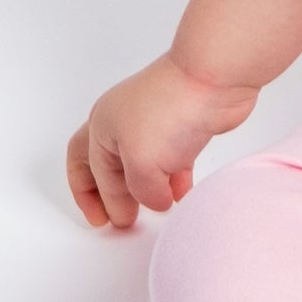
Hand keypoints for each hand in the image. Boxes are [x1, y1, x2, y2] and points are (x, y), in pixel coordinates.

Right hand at [66, 56, 259, 230]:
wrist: (213, 79)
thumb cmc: (167, 112)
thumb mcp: (141, 165)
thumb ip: (141, 192)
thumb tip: (157, 202)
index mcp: (101, 126)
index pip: (87, 169)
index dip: (90, 197)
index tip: (101, 221)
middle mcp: (123, 121)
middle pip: (107, 163)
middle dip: (112, 193)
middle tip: (121, 219)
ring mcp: (155, 122)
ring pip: (142, 162)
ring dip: (145, 188)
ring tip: (154, 210)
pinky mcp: (184, 125)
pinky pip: (172, 158)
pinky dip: (173, 179)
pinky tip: (180, 195)